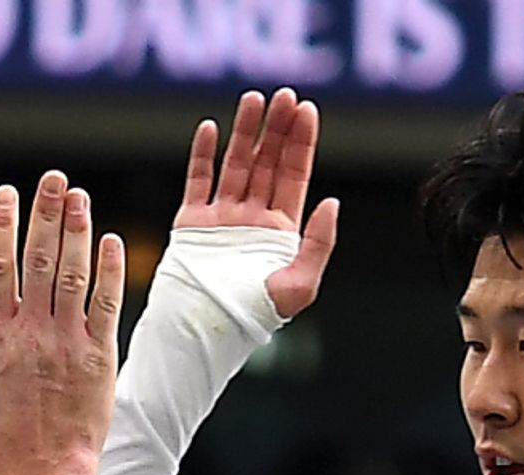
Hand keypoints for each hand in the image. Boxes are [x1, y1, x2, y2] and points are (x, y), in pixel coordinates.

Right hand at [0, 171, 125, 474]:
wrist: (42, 469)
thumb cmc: (1, 428)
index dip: (2, 225)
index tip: (7, 192)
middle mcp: (31, 333)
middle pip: (37, 261)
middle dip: (45, 215)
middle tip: (53, 178)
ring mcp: (67, 344)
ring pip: (72, 276)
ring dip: (77, 233)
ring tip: (80, 197)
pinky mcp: (99, 358)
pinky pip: (105, 307)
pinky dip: (109, 273)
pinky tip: (111, 241)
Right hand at [175, 88, 338, 318]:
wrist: (206, 331)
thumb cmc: (255, 316)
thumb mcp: (300, 285)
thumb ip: (318, 243)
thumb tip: (331, 202)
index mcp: (280, 230)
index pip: (294, 175)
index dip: (301, 142)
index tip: (306, 110)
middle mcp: (252, 218)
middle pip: (268, 162)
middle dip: (277, 128)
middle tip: (284, 95)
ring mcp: (221, 218)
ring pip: (236, 164)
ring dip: (245, 131)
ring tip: (254, 99)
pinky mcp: (192, 222)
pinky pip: (198, 181)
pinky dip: (203, 154)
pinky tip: (212, 127)